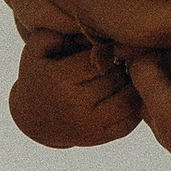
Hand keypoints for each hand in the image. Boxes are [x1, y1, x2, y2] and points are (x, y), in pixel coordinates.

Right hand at [10, 26, 142, 147]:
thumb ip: (57, 32)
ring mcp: (89, 125)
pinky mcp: (100, 137)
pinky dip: (136, 105)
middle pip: (115, 79)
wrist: (33, 118)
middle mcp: (75, 105)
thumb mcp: (37, 48)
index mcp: (59, 80)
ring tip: (127, 73)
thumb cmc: (39, 74)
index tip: (110, 46)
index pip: (99, 59)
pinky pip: (130, 120)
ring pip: (128, 100)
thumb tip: (87, 33)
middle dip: (122, 65)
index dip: (110, 49)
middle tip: (123, 58)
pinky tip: (129, 92)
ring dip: (133, 84)